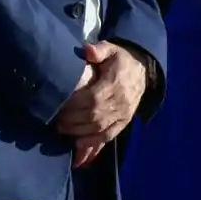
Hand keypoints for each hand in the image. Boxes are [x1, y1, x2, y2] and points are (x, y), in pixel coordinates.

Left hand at [56, 42, 148, 168]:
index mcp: (115, 83)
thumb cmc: (120, 59)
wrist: (142, 70)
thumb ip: (98, 50)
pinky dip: (94, 145)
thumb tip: (87, 50)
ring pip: (101, 129)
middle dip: (75, 122)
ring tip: (65, 132)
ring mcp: (124, 114)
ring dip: (81, 134)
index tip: (61, 106)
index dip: (76, 105)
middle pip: (95, 117)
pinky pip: (109, 136)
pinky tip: (80, 150)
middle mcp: (121, 101)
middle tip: (58, 122)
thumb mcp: (110, 49)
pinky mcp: (124, 122)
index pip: (94, 99)